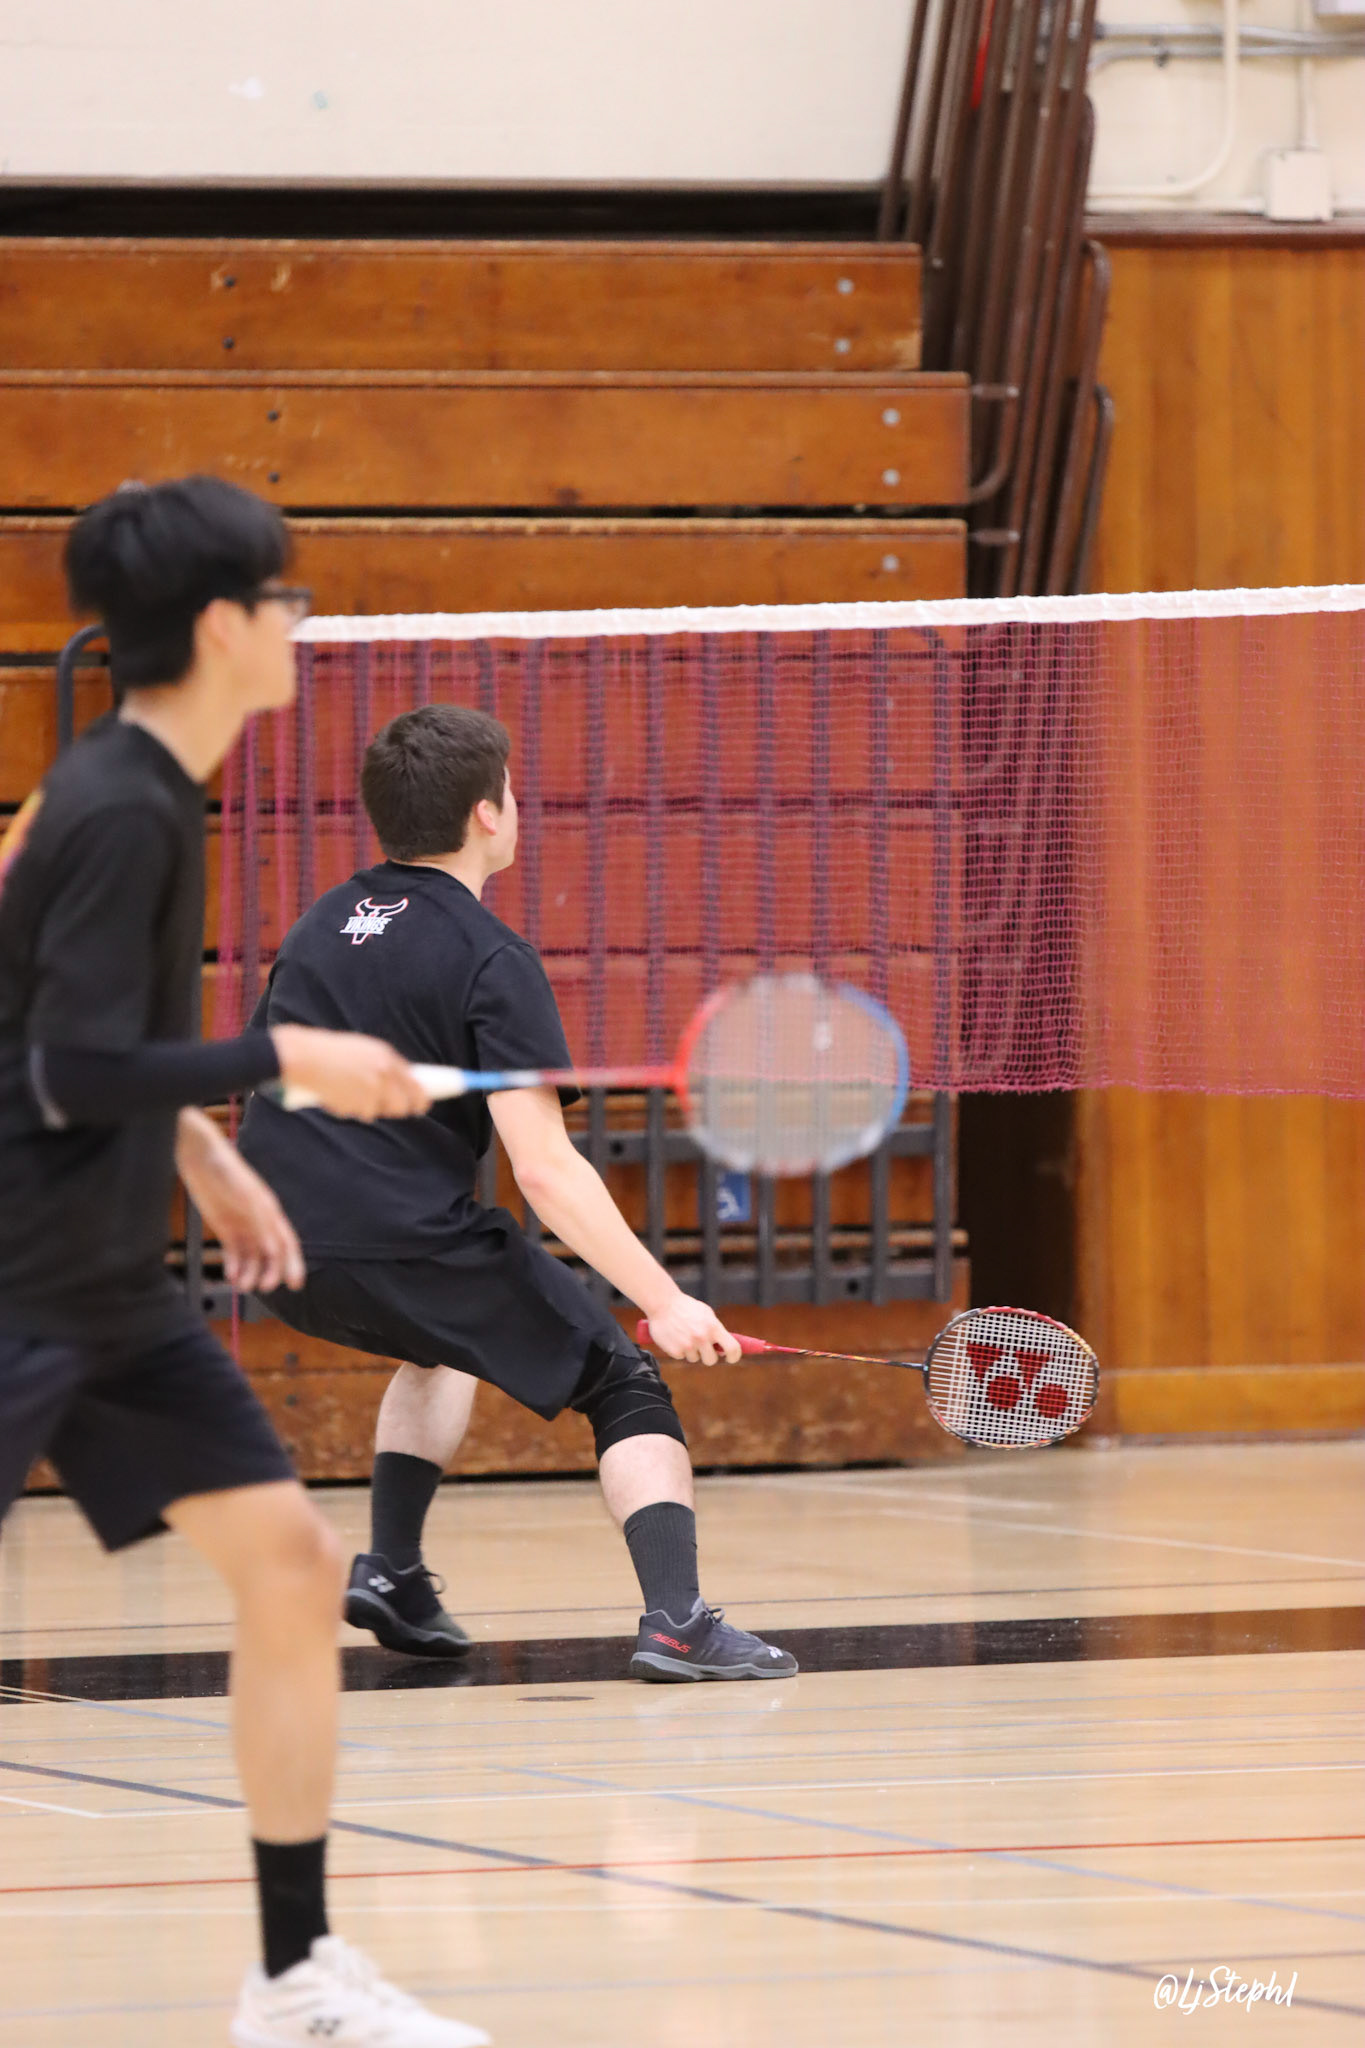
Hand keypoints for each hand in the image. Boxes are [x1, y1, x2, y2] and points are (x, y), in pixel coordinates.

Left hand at [175, 1110, 305, 1293]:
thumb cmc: (224, 1168)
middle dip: (270, 1273)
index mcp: (269, 1211)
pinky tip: (230, 1276)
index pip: (287, 1242)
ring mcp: (242, 1225)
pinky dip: (234, 1266)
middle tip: (264, 1288)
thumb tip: (272, 1245)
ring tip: (240, 1286)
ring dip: (250, 1273)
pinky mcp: (225, 1227)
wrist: (199, 1156)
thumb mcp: (243, 1193)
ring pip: (252, 1256)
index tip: (295, 1283)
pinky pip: (234, 1252)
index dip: (293, 1263)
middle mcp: (259, 1221)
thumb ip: (258, 1218)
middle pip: (271, 1254)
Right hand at [271, 1025, 430, 1120]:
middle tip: (383, 1106)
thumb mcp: (361, 1049)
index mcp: (386, 1056)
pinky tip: (337, 1094)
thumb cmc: (328, 1051)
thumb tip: (398, 1083)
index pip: (414, 1082)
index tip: (422, 1104)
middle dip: (396, 1109)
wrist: (304, 1057)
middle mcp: (384, 1073)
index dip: (420, 1097)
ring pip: (378, 1111)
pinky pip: (359, 1113)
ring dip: (366, 1107)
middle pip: (402, 1105)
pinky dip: (349, 1108)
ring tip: (348, 1090)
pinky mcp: (357, 1104)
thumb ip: (381, 1064)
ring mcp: (371, 1090)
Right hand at [640, 1290, 741, 1366]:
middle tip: (702, 1346)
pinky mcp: (674, 1351)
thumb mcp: (706, 1314)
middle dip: (708, 1355)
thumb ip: (716, 1331)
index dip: (734, 1356)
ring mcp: (688, 1346)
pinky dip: (679, 1349)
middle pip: (711, 1360)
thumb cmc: (686, 1308)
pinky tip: (674, 1336)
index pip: (732, 1348)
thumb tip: (725, 1349)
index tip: (731, 1358)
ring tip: (683, 1334)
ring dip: (691, 1351)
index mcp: (713, 1327)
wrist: (662, 1303)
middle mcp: (702, 1338)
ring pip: (695, 1359)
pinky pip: (681, 1356)